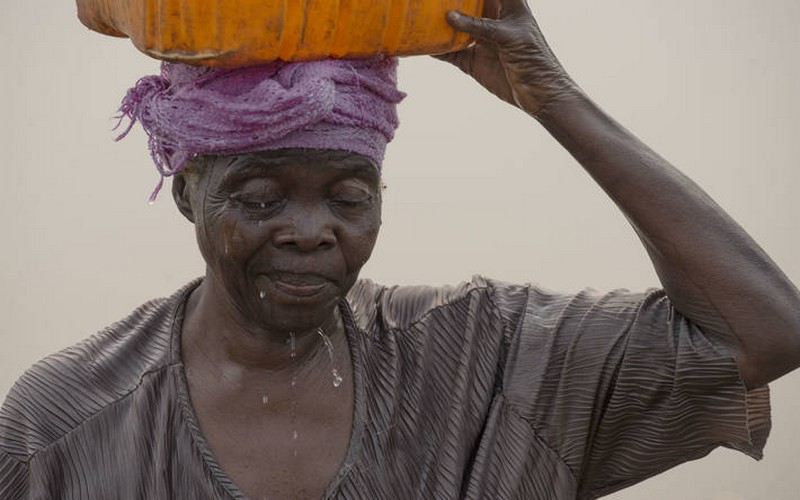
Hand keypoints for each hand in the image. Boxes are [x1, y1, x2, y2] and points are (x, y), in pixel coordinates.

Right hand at [436, 0, 575, 116]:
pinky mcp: (472, 62)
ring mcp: (480, 41)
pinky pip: (450, 53)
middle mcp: (491, 20)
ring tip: (420, 17)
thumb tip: (450, 15)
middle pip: (466, 5)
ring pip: (455, 28)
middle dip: (451, 3)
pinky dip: (436, 50)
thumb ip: (480, 25)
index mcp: (507, 6)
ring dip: (439, 24)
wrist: (540, 95)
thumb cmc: (535, 59)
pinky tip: (423, 45)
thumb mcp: (508, 36)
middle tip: (430, 1)